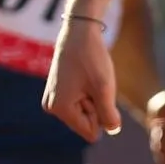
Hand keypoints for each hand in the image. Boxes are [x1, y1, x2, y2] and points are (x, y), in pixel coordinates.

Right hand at [43, 18, 120, 141]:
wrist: (79, 32)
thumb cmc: (91, 58)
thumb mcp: (105, 89)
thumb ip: (109, 115)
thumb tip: (112, 130)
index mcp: (60, 109)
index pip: (91, 132)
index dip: (101, 114)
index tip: (95, 91)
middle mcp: (51, 107)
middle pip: (86, 122)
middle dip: (96, 105)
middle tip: (92, 81)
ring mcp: (52, 98)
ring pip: (84, 111)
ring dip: (93, 97)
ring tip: (87, 77)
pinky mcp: (56, 91)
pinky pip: (79, 101)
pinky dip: (87, 91)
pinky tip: (83, 75)